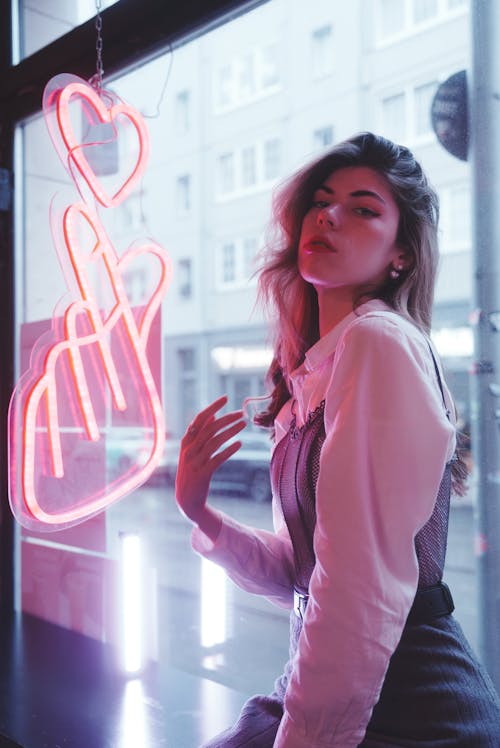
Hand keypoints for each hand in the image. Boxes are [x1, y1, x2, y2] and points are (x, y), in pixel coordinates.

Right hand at [175, 395, 245, 537]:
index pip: (199, 419)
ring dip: (230, 431)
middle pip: (209, 429)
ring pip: (214, 442)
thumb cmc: (192, 471)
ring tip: (244, 424)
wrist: (186, 500)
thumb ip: (201, 433)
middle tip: (241, 413)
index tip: (225, 398)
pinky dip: (228, 450)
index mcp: (186, 442)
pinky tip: (239, 444)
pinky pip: (217, 459)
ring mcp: (194, 462)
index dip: (212, 407)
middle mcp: (188, 450)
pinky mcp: (202, 474)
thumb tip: (213, 414)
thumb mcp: (192, 451)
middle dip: (226, 418)